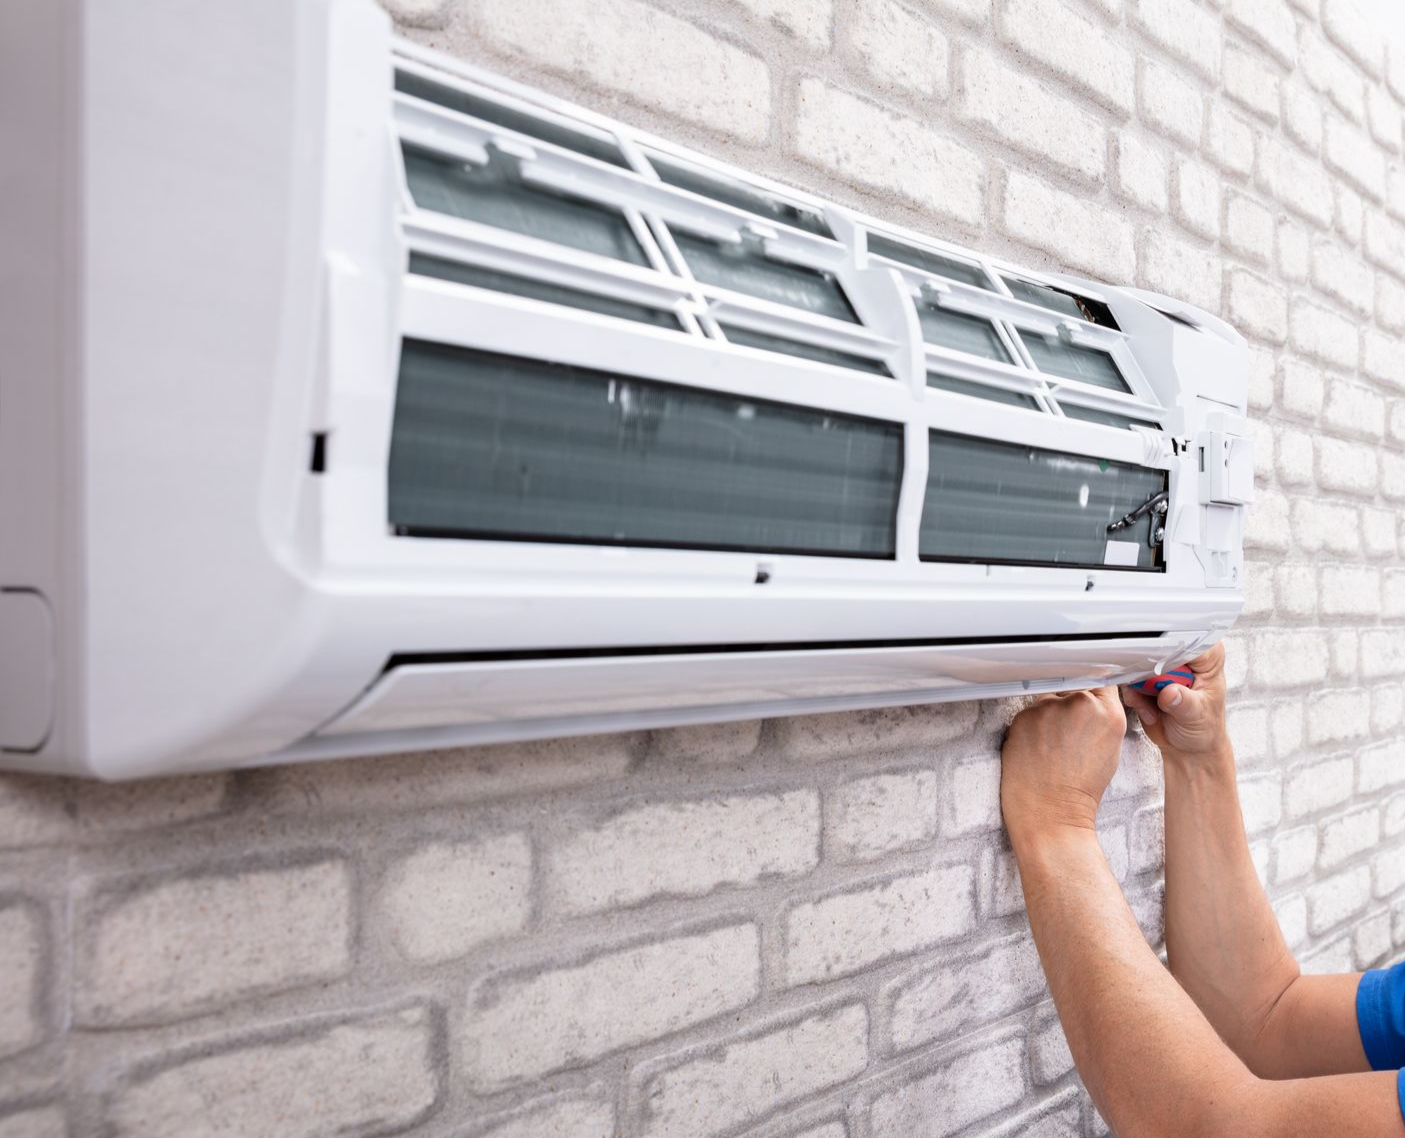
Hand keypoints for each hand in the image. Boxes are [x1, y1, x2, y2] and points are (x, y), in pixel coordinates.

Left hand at [1000, 687, 1127, 836]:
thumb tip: (1091, 698)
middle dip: (1067, 704)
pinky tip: (1036, 749)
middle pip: (1071, 687)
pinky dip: (1030, 726)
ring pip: (1047, 699)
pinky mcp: (1023, 716)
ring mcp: (1049, 708)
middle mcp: (1080, 705)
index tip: (1085, 697)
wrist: (1051, 813)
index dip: (1091, 689)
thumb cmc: (1080, 790)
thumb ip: (1102, 717)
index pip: (1100, 679)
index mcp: (1109, 714)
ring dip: (1047, 715)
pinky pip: (1028, 712)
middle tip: (1065, 735)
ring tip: (1051, 747)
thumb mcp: (1109, 749)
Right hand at [1119, 644, 1229, 766]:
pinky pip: (1129, 681)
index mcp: (1206, 660)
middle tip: (1155, 691)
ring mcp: (1163, 669)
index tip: (1160, 665)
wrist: (1189, 748)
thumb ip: (1184, 703)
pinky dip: (1135, 698)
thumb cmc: (1205, 729)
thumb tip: (1170, 692)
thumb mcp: (1198, 716)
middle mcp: (1184, 659)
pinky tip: (1150, 712)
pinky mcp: (1146, 680)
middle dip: (1150, 672)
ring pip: (1138, 664)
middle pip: (1158, 647)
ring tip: (1154, 708)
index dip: (1171, 648)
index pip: (1188, 639)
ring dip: (1140, 688)